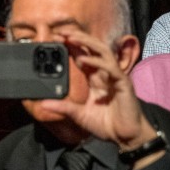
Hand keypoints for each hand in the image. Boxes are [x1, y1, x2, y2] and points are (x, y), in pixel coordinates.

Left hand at [33, 31, 153, 152]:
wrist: (126, 138)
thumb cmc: (107, 125)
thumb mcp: (79, 115)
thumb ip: (63, 107)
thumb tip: (43, 104)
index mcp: (96, 78)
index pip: (83, 55)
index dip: (71, 45)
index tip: (56, 38)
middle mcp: (105, 74)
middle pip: (93, 48)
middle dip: (78, 38)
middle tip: (61, 32)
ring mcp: (115, 77)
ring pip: (103, 51)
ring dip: (87, 42)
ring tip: (71, 38)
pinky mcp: (123, 84)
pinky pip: (111, 68)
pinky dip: (96, 62)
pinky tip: (83, 60)